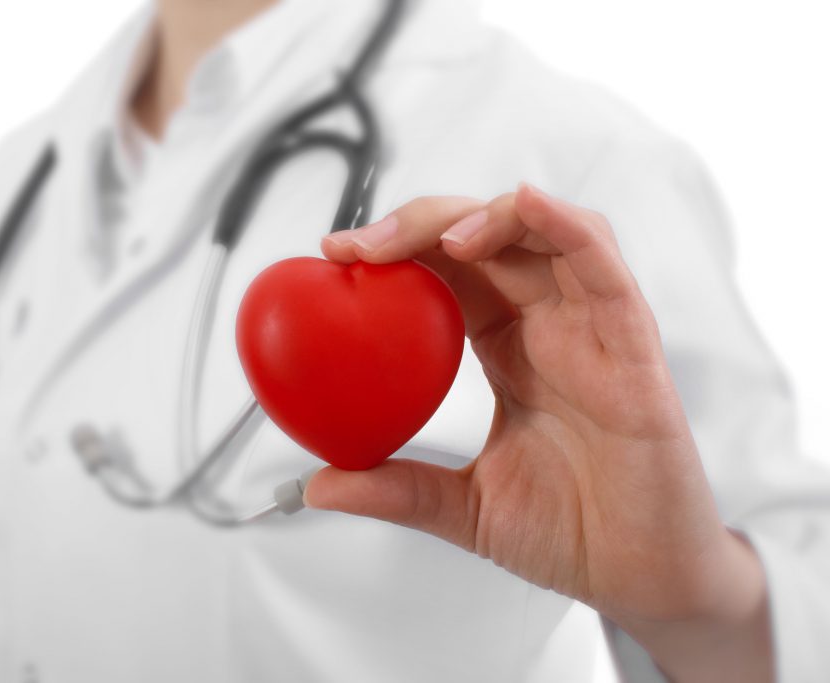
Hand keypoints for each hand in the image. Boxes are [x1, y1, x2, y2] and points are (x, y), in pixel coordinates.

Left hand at [308, 184, 771, 680]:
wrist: (639, 577)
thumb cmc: (568, 531)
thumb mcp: (463, 508)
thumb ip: (396, 490)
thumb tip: (318, 485)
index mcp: (509, 347)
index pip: (450, 270)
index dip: (396, 249)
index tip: (336, 253)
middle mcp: (551, 325)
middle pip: (490, 238)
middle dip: (424, 223)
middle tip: (361, 244)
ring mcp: (595, 330)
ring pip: (548, 234)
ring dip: (490, 215)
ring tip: (439, 238)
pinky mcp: (636, 349)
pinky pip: (605, 272)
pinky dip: (568, 228)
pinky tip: (528, 205)